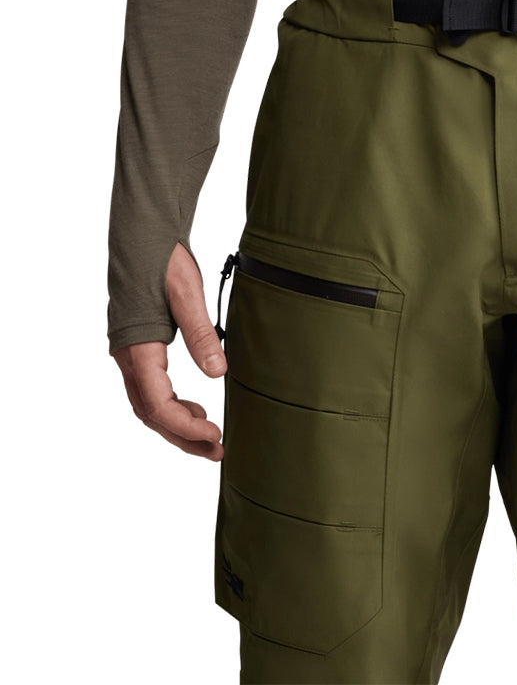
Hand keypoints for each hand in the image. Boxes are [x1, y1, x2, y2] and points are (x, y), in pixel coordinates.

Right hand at [112, 242, 226, 460]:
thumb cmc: (164, 260)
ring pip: (148, 404)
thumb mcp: (187, 294)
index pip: (157, 404)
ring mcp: (131, 353)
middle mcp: (128, 356)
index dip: (185, 426)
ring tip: (210, 437)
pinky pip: (150, 388)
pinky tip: (195, 407)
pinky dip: (172, 404)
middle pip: (151, 412)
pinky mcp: (140, 347)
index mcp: (138, 347)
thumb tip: (218, 373)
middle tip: (217, 451)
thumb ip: (202, 334)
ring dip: (177, 424)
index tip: (215, 437)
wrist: (145, 234)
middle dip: (182, 436)